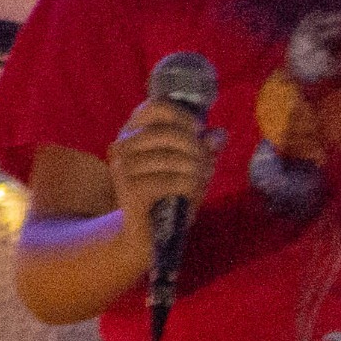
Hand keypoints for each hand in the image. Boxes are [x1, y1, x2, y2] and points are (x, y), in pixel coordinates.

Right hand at [105, 97, 211, 240]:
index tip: (199, 130)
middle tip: (207, 163)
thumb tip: (219, 135)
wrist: (144, 233)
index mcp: (132, 132)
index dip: (182, 115)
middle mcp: (121, 146)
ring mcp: (122, 168)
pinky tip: (193, 194)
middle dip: (196, 148)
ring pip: (173, 158)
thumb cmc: (167, 193)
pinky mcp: (130, 190)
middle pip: (168, 133)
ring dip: (196, 170)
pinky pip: (172, 180)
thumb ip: (203, 148)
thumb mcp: (188, 166)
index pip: (155, 107)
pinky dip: (190, 186)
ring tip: (202, 180)